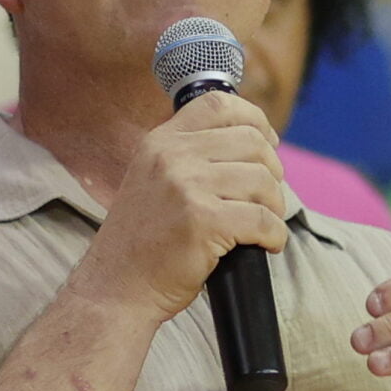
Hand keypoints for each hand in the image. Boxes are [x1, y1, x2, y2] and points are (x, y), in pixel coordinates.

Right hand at [77, 93, 286, 322]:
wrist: (115, 287)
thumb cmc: (142, 242)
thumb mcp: (152, 180)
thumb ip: (188, 157)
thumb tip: (252, 143)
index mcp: (160, 142)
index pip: (218, 103)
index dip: (254, 118)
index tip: (267, 143)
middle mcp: (172, 156)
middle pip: (251, 142)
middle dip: (272, 171)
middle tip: (267, 199)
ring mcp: (187, 187)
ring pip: (262, 180)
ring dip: (275, 206)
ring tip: (265, 225)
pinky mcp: (204, 221)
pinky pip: (263, 219)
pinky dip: (274, 235)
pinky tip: (267, 245)